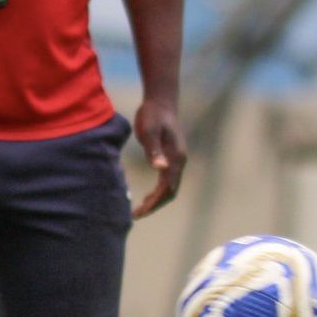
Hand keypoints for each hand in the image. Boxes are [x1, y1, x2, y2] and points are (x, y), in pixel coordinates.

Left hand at [131, 98, 185, 218]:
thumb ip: (154, 150)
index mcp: (176, 157)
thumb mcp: (150, 131)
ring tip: (139, 210)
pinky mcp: (170, 157)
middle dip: (155, 205)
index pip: (168, 187)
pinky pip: (166, 180)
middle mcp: (179, 161)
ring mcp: (176, 159)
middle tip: (136, 214)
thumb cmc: (154, 115)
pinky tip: (146, 196)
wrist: (161, 101)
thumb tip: (159, 168)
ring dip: (156, 200)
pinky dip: (158, 192)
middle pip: (171, 191)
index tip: (140, 212)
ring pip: (170, 187)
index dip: (155, 202)